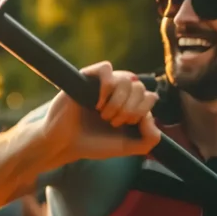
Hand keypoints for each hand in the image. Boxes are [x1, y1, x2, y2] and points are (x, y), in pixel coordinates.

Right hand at [41, 61, 160, 162]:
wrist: (65, 144)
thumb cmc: (93, 144)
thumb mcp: (127, 147)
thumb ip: (150, 140)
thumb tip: (151, 117)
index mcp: (130, 104)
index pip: (150, 96)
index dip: (142, 112)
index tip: (127, 125)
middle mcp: (118, 91)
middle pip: (140, 87)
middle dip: (130, 110)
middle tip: (113, 123)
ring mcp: (102, 83)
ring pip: (126, 78)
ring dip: (117, 102)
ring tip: (103, 115)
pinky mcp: (86, 77)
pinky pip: (106, 68)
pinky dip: (106, 87)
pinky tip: (97, 103)